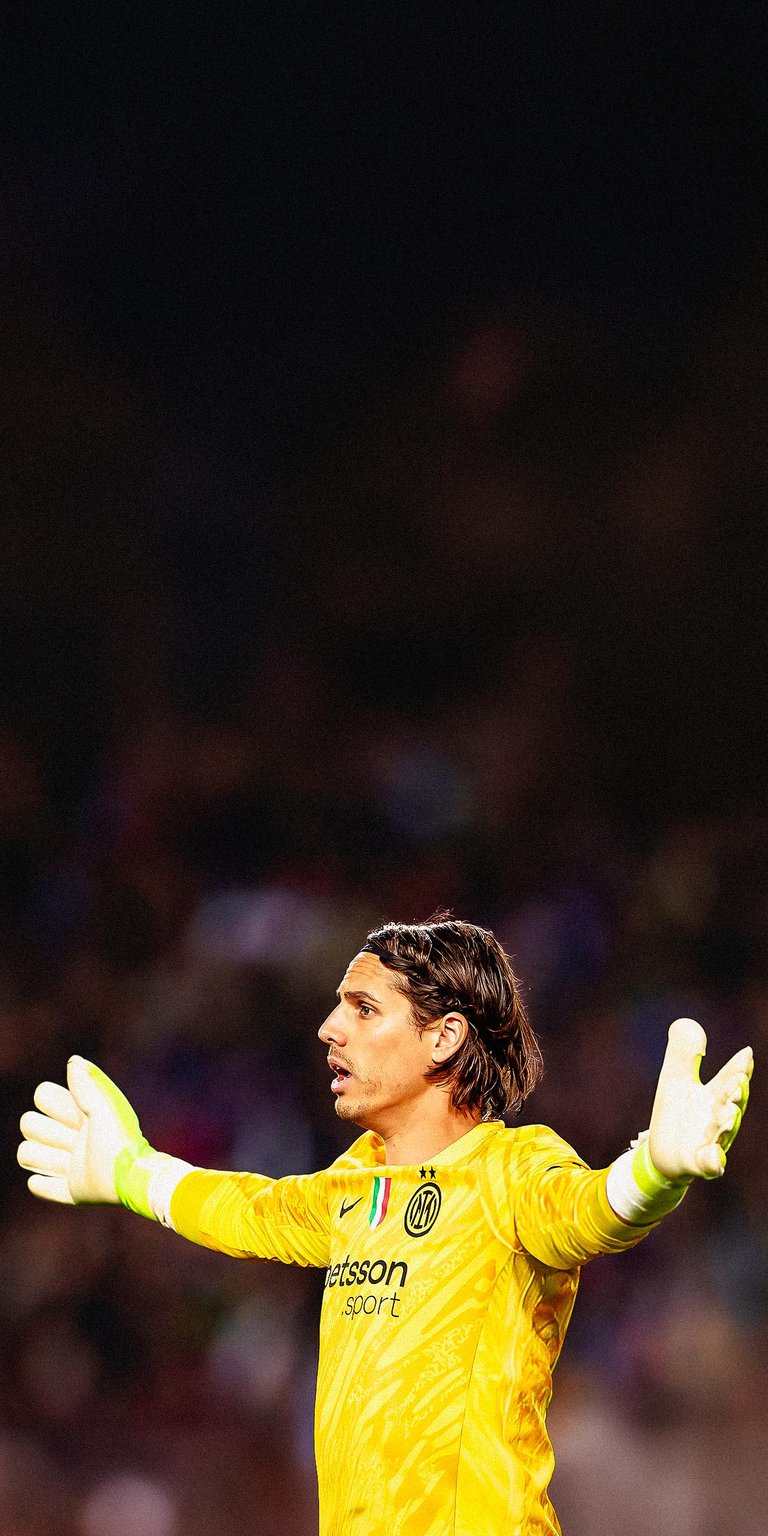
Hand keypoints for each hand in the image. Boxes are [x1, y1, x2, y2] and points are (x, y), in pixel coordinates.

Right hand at [18, 1055, 146, 1204]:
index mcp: (78, 1115)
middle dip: (46, 1132)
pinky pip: (39, 1187)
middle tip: (72, 1141)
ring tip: (67, 1162)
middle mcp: (69, 1137)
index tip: (75, 1116)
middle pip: (28, 1125)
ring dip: (43, 1159)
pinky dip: (42, 1185)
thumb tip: (73, 1061)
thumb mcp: (103, 1110)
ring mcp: (67, 1165)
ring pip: (27, 1154)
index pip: (42, 1097)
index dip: (52, 1104)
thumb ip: (86, 1087)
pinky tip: (64, 1180)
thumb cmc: (119, 1140)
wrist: (131, 1179)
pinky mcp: (70, 1191)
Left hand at [648, 1018, 752, 1180]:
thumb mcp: (674, 1079)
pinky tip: (714, 1157)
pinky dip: (713, 1161)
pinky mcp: (699, 1163)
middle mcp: (719, 1117)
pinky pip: (710, 1164)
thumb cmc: (676, 1113)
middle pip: (732, 1103)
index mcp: (715, 1094)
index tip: (746, 1054)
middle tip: (737, 1081)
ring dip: (728, 1123)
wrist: (661, 1152)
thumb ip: (682, 1053)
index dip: (739, 1067)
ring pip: (724, 1132)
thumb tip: (689, 1025)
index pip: (731, 1077)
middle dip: (736, 1093)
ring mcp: (712, 1141)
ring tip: (727, 1113)